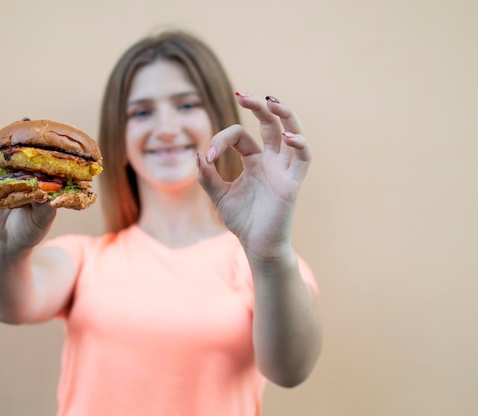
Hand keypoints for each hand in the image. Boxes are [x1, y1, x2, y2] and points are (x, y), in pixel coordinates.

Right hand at [0, 125, 55, 251]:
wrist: (5, 243)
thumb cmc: (29, 231)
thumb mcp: (42, 220)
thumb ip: (46, 206)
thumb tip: (47, 193)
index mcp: (47, 183)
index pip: (53, 162)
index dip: (57, 149)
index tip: (61, 134)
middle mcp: (32, 176)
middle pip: (34, 153)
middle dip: (36, 137)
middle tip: (37, 122)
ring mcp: (13, 175)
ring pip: (14, 153)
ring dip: (15, 137)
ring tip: (20, 121)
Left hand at [197, 93, 310, 260]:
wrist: (257, 246)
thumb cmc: (242, 221)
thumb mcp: (219, 196)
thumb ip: (208, 177)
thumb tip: (198, 155)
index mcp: (254, 161)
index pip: (240, 136)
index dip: (221, 140)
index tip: (207, 156)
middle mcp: (271, 160)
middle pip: (269, 123)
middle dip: (257, 106)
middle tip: (242, 94)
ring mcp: (283, 169)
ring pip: (291, 132)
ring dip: (284, 114)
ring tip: (270, 100)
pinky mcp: (293, 182)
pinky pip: (303, 158)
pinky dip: (300, 144)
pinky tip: (288, 136)